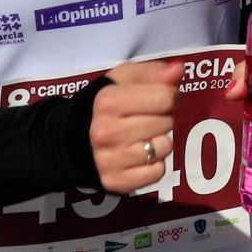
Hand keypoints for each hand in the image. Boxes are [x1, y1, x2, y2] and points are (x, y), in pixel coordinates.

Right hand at [89, 57, 182, 193]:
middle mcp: (107, 133)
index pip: (165, 97)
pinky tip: (139, 156)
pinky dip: (154, 164)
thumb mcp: (122, 79)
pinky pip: (158, 172)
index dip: (169, 96)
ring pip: (164, 148)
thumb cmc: (105, 106)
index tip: (159, 99)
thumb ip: (152, 72)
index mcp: (107, 102)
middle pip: (166, 123)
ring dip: (160, 141)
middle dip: (162, 118)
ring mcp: (111, 160)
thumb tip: (179, 69)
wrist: (72, 141)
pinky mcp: (117, 182)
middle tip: (146, 119)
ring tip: (142, 137)